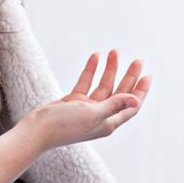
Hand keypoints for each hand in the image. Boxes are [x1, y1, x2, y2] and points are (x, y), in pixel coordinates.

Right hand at [25, 49, 151, 150]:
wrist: (36, 130)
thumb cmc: (64, 126)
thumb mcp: (92, 114)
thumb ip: (114, 105)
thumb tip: (136, 100)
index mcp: (108, 123)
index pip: (131, 106)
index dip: (141, 91)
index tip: (147, 75)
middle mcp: (100, 116)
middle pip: (120, 93)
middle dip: (129, 76)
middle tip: (137, 60)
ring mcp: (87, 109)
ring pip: (103, 85)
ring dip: (109, 70)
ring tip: (114, 52)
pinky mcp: (74, 102)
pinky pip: (86, 83)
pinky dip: (91, 70)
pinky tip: (95, 57)